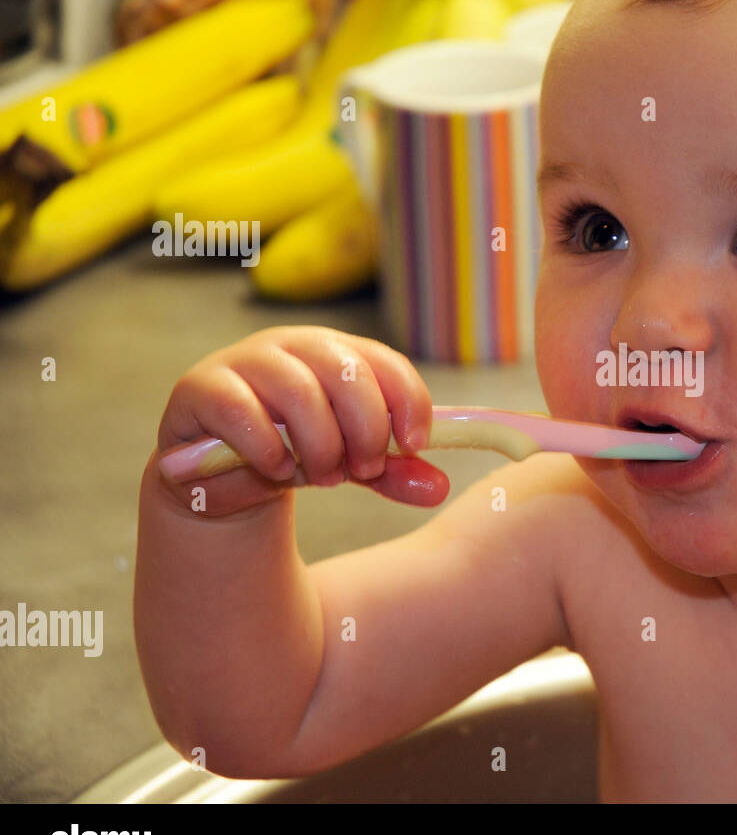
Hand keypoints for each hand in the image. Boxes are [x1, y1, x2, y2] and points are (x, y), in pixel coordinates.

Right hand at [154, 326, 448, 514]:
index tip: (414, 446)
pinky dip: (269, 449)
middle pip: (346, 371)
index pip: (385, 361)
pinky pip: (241, 410)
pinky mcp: (201, 389)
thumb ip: (392, 473)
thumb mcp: (350, 465)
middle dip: (365, 430)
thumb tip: (437, 488)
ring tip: (324, 477)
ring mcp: (243, 362)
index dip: (408, 402)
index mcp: (336, 352)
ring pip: (298, 391)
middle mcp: (292, 346)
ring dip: (321, 445)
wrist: (218, 480)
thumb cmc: (294, 456)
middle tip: (362, 471)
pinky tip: (278, 471)